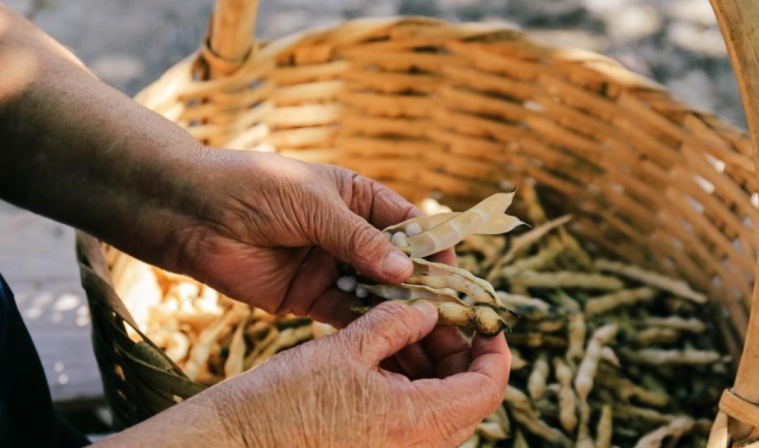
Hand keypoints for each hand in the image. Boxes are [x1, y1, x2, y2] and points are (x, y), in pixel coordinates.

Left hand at [165, 149, 464, 378]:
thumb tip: (406, 271)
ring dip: (401, 311)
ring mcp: (332, 267)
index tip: (454, 271)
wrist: (192, 214)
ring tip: (429, 331)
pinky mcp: (309, 297)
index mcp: (358, 199)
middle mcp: (351, 235)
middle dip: (423, 286)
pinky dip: (369, 326)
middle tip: (450, 313)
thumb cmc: (255, 188)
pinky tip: (391, 337)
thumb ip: (359, 239)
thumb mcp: (315, 205)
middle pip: (399, 264)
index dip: (434, 246)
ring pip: (377, 293)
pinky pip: (347, 314)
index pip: (409, 224)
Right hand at [209, 301, 510, 447]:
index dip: (495, 349)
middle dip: (456, 350)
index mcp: (420, 421)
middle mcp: (418, 447)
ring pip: (438, 407)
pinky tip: (386, 351)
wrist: (236, 446)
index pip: (488, 387)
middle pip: (466, 396)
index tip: (485, 320)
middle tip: (434, 313)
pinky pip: (411, 418)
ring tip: (405, 325)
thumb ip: (395, 324)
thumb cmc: (285, 399)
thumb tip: (428, 311)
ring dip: (430, 365)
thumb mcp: (346, 349)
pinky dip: (408, 384)